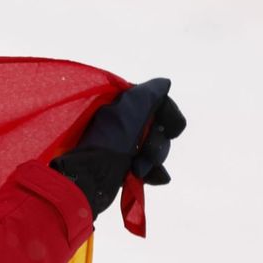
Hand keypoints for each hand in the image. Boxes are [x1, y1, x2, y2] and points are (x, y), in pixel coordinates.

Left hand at [50, 78, 185, 218]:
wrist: (89, 178)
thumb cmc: (109, 142)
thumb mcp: (131, 108)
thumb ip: (151, 92)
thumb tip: (163, 84)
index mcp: (122, 106)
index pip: (158, 103)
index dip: (169, 115)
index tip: (173, 130)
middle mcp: (123, 124)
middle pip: (160, 129)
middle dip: (157, 144)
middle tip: (145, 154)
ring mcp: (122, 146)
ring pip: (156, 150)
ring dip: (153, 159)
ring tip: (138, 169)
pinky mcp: (122, 167)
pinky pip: (150, 168)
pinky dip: (154, 173)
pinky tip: (153, 178)